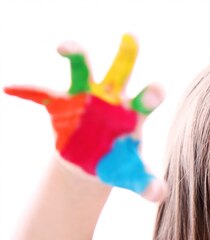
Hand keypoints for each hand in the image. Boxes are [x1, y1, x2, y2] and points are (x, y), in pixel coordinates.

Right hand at [3, 34, 165, 201]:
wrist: (93, 162)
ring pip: (82, 69)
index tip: (154, 91)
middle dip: (127, 55)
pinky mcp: (62, 104)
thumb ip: (148, 184)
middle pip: (121, 71)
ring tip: (64, 47)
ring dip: (75, 54)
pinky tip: (10, 88)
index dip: (151, 93)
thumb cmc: (118, 163)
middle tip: (133, 38)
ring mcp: (86, 98)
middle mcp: (113, 99)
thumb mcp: (132, 176)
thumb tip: (158, 194)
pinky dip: (26, 91)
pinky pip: (41, 94)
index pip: (147, 98)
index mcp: (134, 114)